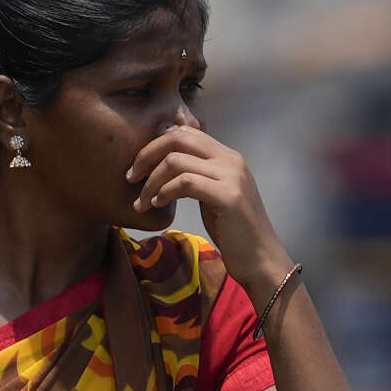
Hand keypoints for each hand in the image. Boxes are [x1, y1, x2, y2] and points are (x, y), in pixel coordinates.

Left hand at [125, 125, 292, 293]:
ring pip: (176, 161)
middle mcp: (231, 159)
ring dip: (151, 182)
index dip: (155, 145)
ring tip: (142, 202)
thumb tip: (163, 164)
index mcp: (227, 156)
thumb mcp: (211, 195)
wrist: (259, 258)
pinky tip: (157, 205)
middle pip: (178, 138)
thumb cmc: (232, 231)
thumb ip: (195, 175)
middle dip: (147, 155)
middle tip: (131, 178)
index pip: (184, 133)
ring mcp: (231, 176)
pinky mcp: (228, 196)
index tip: (138, 169)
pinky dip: (164, 192)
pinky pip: (185, 182)